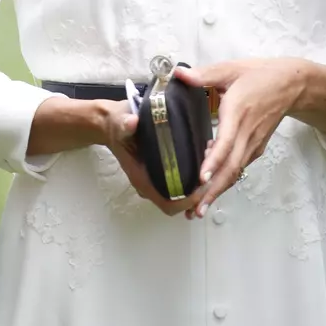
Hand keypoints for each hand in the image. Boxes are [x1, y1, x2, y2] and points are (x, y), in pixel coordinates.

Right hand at [100, 100, 201, 217]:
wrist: (111, 124)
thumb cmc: (117, 126)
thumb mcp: (120, 122)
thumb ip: (125, 124)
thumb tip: (132, 122)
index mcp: (142, 178)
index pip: (168, 204)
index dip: (187, 201)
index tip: (203, 185)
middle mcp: (150, 183)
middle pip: (178, 202)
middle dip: (198, 192)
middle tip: (213, 171)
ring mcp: (155, 178)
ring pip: (181, 192)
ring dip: (197, 183)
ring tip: (211, 161)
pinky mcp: (161, 170)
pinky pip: (180, 180)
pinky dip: (193, 174)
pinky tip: (202, 156)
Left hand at [176, 58, 306, 217]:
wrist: (290, 84)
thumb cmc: (260, 75)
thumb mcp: (230, 69)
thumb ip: (204, 74)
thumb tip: (178, 74)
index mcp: (238, 112)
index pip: (226, 141)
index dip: (214, 160)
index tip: (202, 177)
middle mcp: (247, 133)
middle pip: (231, 167)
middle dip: (213, 191)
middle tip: (195, 210)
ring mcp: (253, 142)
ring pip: (235, 171)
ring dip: (218, 191)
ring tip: (199, 208)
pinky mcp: (256, 146)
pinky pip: (239, 165)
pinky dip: (226, 178)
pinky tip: (211, 183)